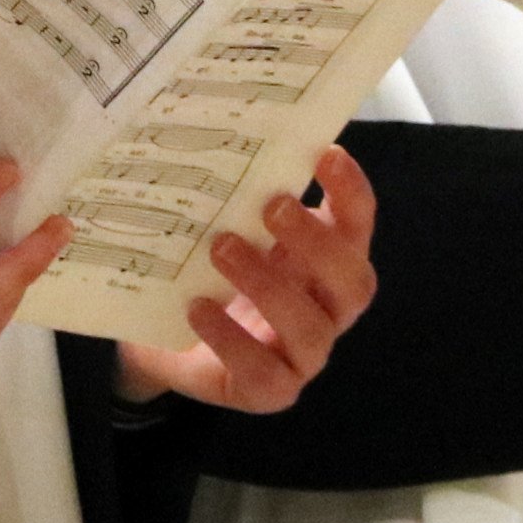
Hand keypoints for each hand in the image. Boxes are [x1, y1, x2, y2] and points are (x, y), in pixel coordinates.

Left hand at [114, 144, 376, 413]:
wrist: (165, 333)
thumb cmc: (209, 268)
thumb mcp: (226, 225)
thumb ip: (239, 192)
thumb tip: (223, 132)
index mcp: (326, 257)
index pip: (357, 223)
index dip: (351, 191)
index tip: (327, 153)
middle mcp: (326, 305)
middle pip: (353, 281)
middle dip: (318, 243)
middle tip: (273, 204)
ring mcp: (303, 354)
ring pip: (312, 329)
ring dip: (270, 286)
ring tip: (222, 247)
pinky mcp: (270, 390)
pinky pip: (265, 373)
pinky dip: (232, 338)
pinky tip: (198, 307)